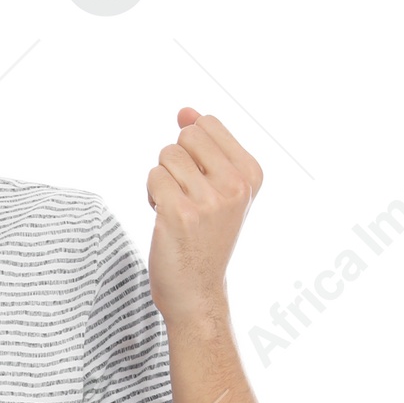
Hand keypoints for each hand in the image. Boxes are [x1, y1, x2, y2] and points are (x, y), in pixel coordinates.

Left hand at [146, 108, 262, 326]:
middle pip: (186, 136)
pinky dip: (152, 195)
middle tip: (185, 194)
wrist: (197, 291)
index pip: (207, 125)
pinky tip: (164, 218)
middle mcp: (235, 185)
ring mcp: (209, 200)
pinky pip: (153, 177)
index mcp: (251, 174)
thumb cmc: (205, 238)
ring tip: (175, 207)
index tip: (200, 180)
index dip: (191, 149)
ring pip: (166, 156)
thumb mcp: (218, 188)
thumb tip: (185, 111)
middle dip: (176, 161)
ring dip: (162, 180)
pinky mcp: (180, 213)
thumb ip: (204, 145)